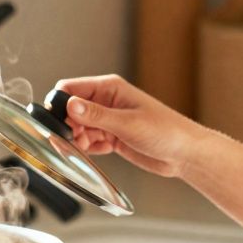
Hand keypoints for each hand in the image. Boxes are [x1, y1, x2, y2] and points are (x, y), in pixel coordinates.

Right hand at [55, 74, 208, 177]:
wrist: (185, 154)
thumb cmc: (166, 131)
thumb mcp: (127, 123)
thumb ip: (96, 115)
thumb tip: (70, 105)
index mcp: (109, 88)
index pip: (70, 88)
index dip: (59, 104)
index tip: (57, 123)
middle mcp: (106, 102)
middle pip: (70, 110)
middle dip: (67, 126)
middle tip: (72, 141)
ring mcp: (108, 120)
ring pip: (77, 127)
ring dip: (76, 139)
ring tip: (85, 148)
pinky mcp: (111, 137)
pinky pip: (88, 141)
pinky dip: (87, 148)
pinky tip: (97, 152)